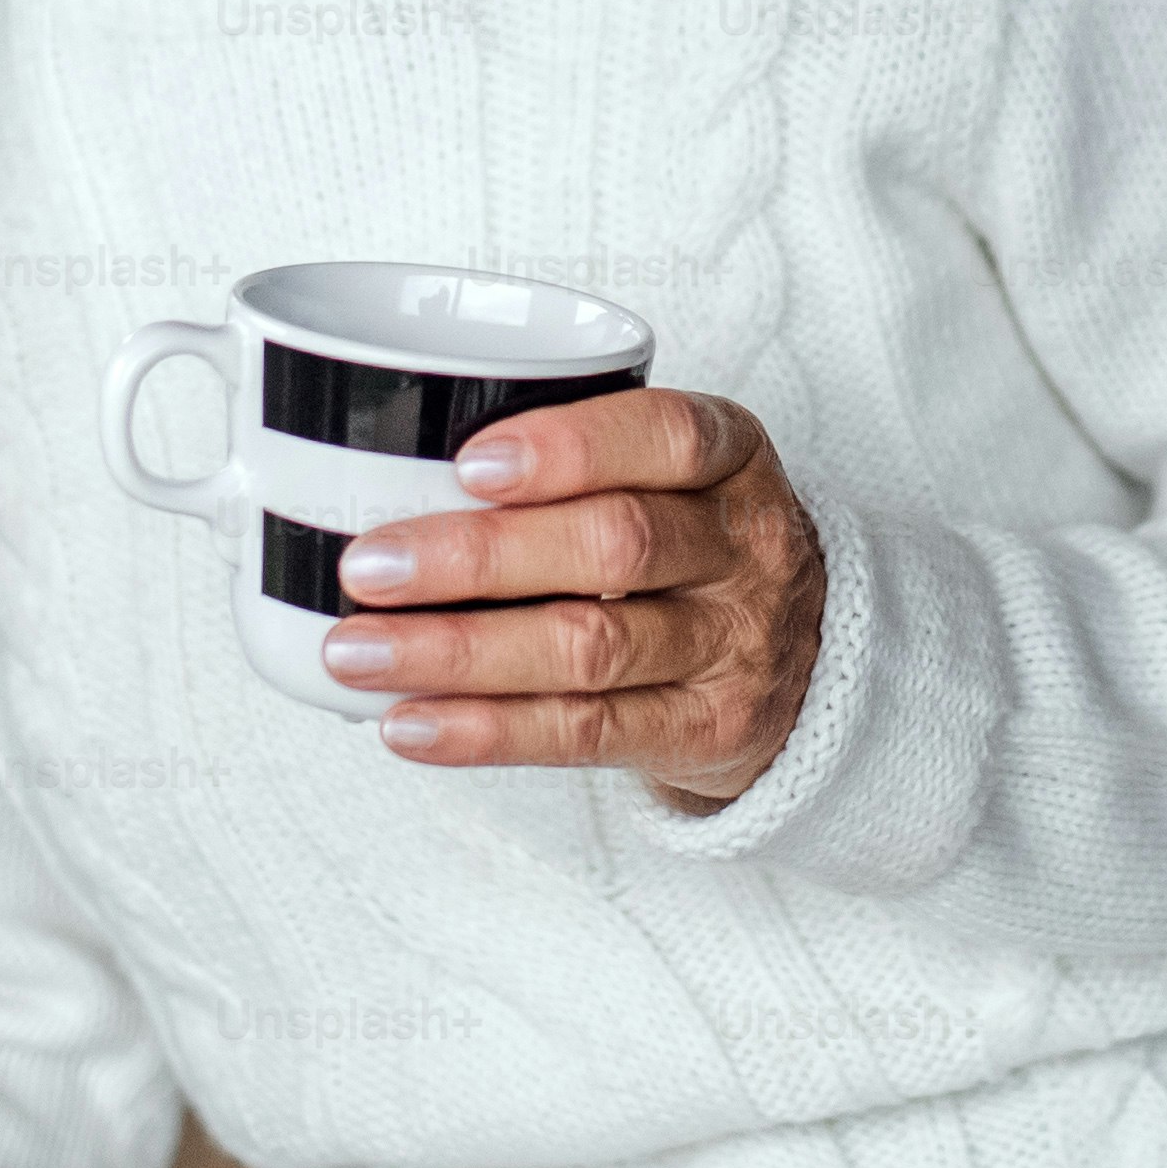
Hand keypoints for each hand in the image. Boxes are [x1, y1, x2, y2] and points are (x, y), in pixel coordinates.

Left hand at [324, 387, 824, 808]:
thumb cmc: (696, 546)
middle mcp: (747, 547)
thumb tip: (385, 474)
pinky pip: (585, 731)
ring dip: (459, 651)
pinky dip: (487, 730)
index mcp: (733, 458)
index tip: (468, 464)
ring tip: (357, 652)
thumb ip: (573, 466)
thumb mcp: (675, 478)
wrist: (809, 660)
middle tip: (371, 566)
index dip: (569, 448)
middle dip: (479, 556)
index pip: (668, 436)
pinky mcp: (704, 728)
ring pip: (590, 645)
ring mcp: (732, 644)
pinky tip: (410, 723)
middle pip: (615, 545)